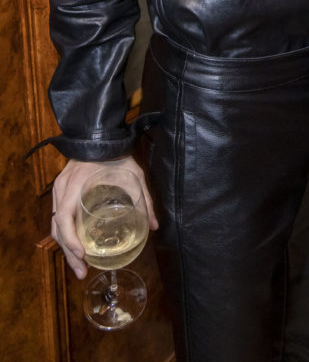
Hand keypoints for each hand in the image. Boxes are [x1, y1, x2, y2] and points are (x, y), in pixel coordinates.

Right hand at [51, 156, 157, 278]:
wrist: (100, 135)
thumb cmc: (116, 154)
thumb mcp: (133, 173)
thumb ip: (143, 198)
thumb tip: (155, 226)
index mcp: (75, 183)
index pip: (63, 216)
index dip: (70, 238)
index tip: (82, 254)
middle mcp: (62, 188)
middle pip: (57, 226)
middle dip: (68, 253)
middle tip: (81, 272)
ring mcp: (58, 189)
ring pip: (55, 224)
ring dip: (65, 247)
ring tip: (79, 266)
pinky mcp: (61, 191)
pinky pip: (58, 217)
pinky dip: (65, 234)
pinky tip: (75, 247)